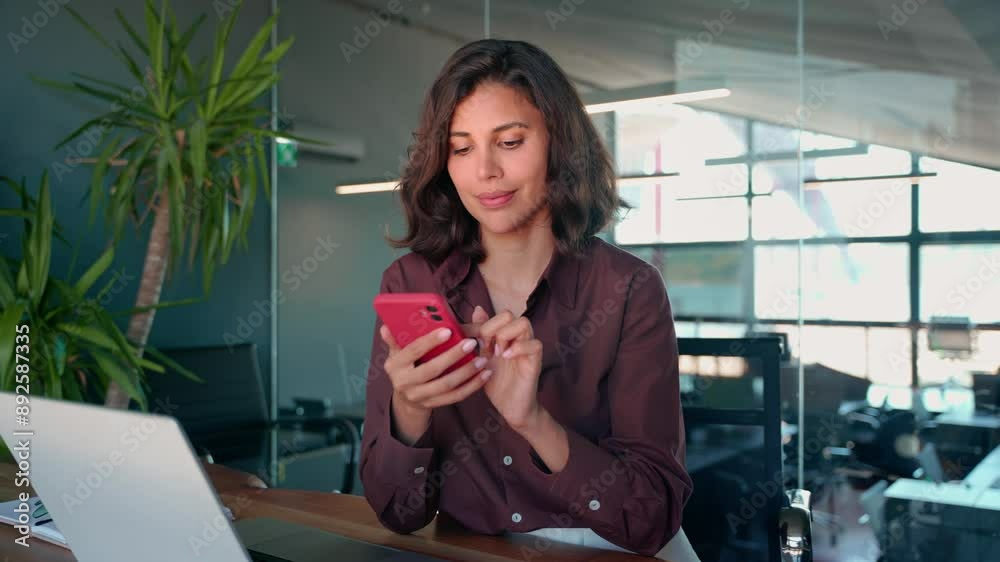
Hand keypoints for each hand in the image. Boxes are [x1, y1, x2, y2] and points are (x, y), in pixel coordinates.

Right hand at [380, 324, 491, 440]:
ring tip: (482, 359)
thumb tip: (386, 327)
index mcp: (395, 365)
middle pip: (432, 369)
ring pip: (446, 385)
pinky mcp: (433, 405)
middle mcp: (405, 382)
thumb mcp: (397, 353)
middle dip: (453, 356)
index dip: (430, 341)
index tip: (448, 330)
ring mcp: (419, 396)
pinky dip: (472, 386)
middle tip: (470, 343)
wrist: (405, 399)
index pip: (413, 351)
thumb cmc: (405, 366)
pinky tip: (484, 375)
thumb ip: (396, 339)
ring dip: (466, 372)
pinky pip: (456, 396)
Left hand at [465, 306, 543, 432]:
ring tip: (497, 353)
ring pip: (523, 323)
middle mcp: (518, 338)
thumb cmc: (497, 383)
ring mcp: (528, 349)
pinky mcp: (535, 362)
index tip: (472, 342)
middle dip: (492, 327)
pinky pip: (535, 344)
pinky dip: (518, 348)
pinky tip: (506, 358)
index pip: (497, 314)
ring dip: (505, 335)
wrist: (510, 408)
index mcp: (506, 336)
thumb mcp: (482, 356)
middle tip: (486, 347)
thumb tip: (477, 309)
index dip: (482, 324)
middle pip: (509, 314)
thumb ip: (481, 334)